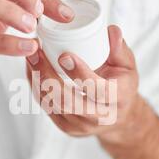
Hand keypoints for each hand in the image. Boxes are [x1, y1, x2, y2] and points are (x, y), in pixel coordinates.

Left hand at [26, 25, 158, 158]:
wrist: (119, 116)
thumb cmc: (122, 84)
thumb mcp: (128, 65)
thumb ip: (119, 48)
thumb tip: (110, 31)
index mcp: (119, 99)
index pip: (99, 90)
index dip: (81, 74)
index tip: (64, 55)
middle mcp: (100, 117)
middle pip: (69, 101)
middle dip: (48, 76)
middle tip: (36, 52)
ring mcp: (81, 126)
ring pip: (54, 105)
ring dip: (38, 80)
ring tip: (30, 57)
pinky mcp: (66, 127)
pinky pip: (47, 107)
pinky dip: (37, 87)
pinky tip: (32, 70)